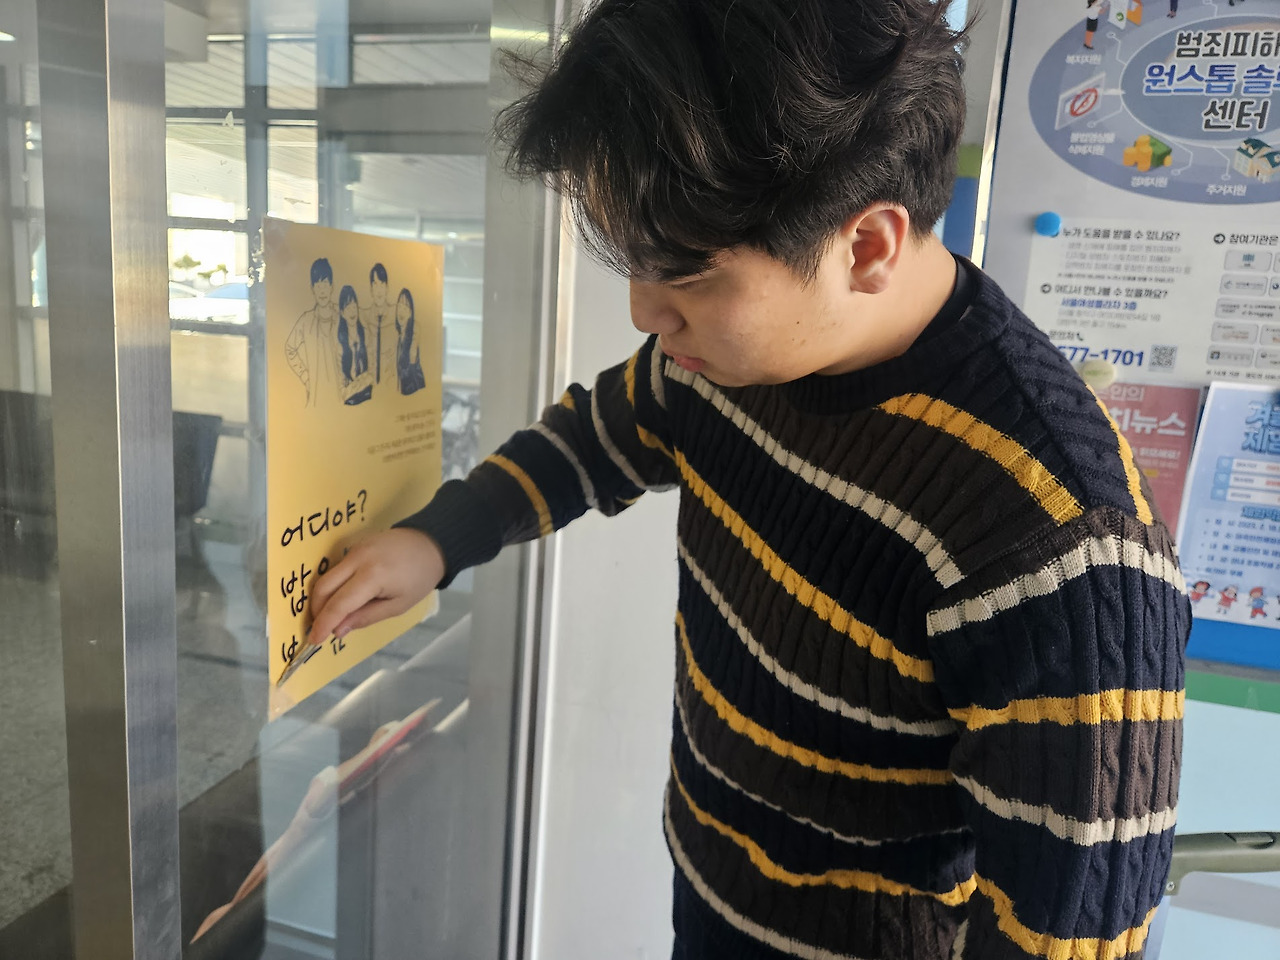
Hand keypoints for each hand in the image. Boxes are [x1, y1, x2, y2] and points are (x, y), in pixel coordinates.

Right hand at [307, 528, 444, 644]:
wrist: (430, 544)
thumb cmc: (419, 578)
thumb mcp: (398, 605)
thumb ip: (366, 617)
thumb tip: (338, 630)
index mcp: (373, 576)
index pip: (339, 603)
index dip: (324, 624)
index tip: (315, 640)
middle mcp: (358, 559)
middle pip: (324, 587)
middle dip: (317, 611)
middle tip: (321, 629)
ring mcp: (354, 549)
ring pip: (327, 577)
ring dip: (323, 599)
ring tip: (331, 617)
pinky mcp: (355, 545)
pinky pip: (336, 569)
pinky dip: (333, 586)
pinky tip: (340, 599)